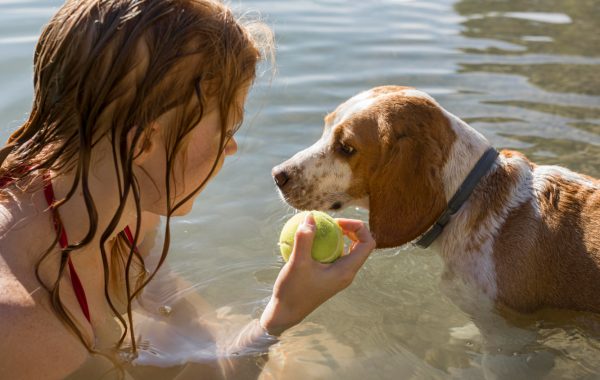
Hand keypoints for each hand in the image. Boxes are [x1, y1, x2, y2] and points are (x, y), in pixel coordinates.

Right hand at [260, 213, 375, 334]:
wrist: (284, 314)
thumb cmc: (292, 291)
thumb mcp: (297, 263)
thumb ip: (304, 239)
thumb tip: (310, 216)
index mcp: (347, 271)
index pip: (368, 244)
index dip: (358, 227)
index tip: (337, 222)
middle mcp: (346, 273)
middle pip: (360, 245)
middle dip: (349, 229)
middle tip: (330, 222)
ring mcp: (338, 275)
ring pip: (347, 250)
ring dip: (337, 236)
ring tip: (320, 228)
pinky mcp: (328, 276)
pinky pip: (333, 255)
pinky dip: (326, 245)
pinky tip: (307, 240)